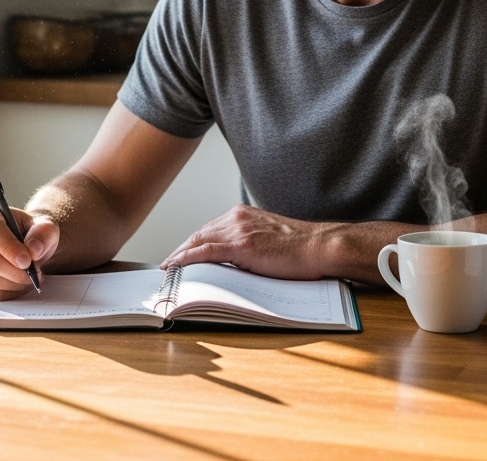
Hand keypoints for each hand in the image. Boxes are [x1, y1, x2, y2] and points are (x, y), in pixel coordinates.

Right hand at [0, 203, 59, 300]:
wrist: (27, 246)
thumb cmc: (34, 234)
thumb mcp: (46, 227)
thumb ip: (43, 234)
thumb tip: (33, 250)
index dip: (8, 247)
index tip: (27, 261)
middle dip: (14, 271)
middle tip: (34, 274)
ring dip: (12, 284)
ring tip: (29, 279)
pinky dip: (6, 293)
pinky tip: (18, 286)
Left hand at [162, 204, 331, 279]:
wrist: (319, 246)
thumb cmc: (302, 248)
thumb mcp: (269, 240)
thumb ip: (249, 244)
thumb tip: (233, 262)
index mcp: (244, 215)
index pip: (209, 229)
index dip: (192, 243)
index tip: (181, 255)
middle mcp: (237, 218)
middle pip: (198, 233)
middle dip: (180, 250)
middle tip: (167, 266)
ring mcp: (238, 230)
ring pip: (197, 241)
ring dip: (178, 257)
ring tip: (167, 271)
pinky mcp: (241, 246)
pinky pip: (205, 252)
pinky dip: (186, 259)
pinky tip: (175, 267)